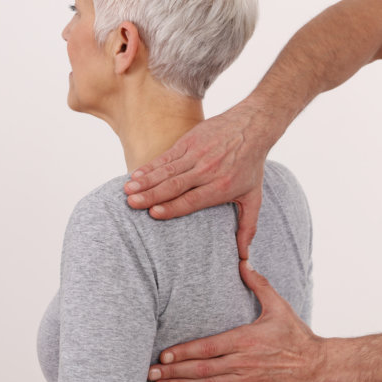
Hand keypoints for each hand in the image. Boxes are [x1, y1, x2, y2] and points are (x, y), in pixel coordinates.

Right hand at [124, 102, 272, 257]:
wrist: (252, 126)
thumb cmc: (251, 165)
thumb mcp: (254, 197)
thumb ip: (247, 227)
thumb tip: (244, 256)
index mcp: (221, 187)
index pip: (193, 200)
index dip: (173, 207)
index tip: (153, 213)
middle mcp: (207, 171)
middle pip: (175, 186)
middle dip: (151, 195)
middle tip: (132, 204)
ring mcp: (197, 154)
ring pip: (167, 170)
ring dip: (145, 181)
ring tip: (128, 191)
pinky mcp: (189, 141)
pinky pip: (166, 156)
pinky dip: (150, 166)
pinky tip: (135, 175)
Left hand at [147, 260, 327, 381]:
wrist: (318, 367)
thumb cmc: (297, 336)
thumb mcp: (279, 306)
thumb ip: (259, 285)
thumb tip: (244, 263)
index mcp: (246, 339)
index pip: (208, 347)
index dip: (184, 352)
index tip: (164, 354)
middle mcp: (242, 362)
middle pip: (201, 369)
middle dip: (173, 372)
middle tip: (151, 374)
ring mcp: (245, 381)